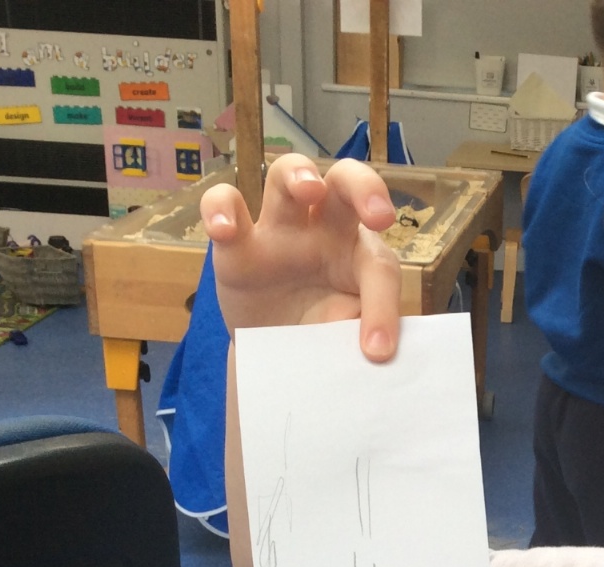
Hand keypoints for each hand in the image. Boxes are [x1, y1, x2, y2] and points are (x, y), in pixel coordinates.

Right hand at [200, 153, 400, 360]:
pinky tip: (225, 230)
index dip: (383, 308)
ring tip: (309, 189)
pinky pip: (224, 204)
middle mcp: (322, 230)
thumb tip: (367, 347)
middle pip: (345, 181)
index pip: (379, 267)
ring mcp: (278, 231)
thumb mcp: (343, 339)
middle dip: (365, 187)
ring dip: (298, 174)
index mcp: (360, 254)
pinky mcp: (235, 244)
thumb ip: (357, 332)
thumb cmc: (320, 333)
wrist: (273, 355)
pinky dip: (220, 209)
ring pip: (285, 175)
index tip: (378, 352)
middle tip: (379, 217)